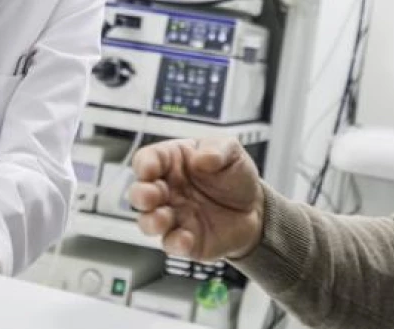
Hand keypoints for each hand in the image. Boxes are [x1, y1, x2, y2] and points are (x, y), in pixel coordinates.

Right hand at [128, 138, 263, 261]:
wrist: (254, 208)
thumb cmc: (234, 175)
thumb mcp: (231, 151)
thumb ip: (216, 149)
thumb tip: (201, 157)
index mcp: (172, 162)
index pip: (148, 159)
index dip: (145, 164)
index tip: (150, 169)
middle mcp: (167, 189)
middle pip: (139, 192)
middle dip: (140, 195)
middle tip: (151, 196)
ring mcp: (173, 216)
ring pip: (147, 221)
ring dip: (151, 221)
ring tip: (163, 219)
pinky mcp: (183, 240)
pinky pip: (171, 244)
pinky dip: (175, 243)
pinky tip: (186, 239)